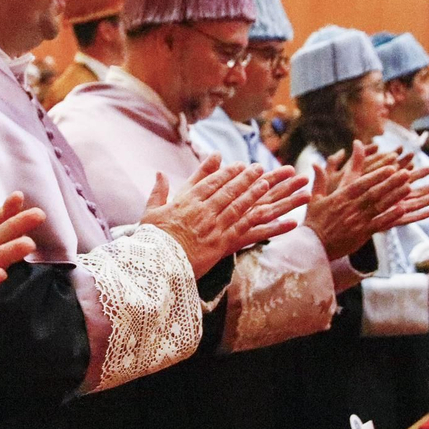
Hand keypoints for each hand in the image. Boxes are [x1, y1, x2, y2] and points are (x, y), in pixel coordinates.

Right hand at [141, 155, 307, 277]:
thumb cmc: (150, 240)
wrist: (154, 264)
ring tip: (267, 182)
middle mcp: (203, 210)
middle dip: (245, 178)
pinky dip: (265, 222)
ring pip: (239, 205)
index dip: (226, 172)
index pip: (210, 182)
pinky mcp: (222, 243)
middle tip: (258, 167)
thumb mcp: (151, 212)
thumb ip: (158, 191)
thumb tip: (159, 172)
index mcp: (187, 201)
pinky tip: (277, 214)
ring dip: (255, 192)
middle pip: (228, 190)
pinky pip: (247, 230)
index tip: (238, 164)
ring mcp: (214, 226)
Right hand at [304, 143, 415, 259]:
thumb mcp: (315, 198)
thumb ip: (319, 180)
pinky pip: (379, 223)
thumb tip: (315, 163)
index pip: (361, 183)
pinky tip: (402, 209)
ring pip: (379, 206)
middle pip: (374, 193)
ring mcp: (357, 221)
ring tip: (409, 187)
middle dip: (391, 182)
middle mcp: (350, 208)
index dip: (377, 175)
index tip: (390, 167)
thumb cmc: (313, 221)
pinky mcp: (361, 234)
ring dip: (395, 196)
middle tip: (406, 173)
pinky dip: (391, 216)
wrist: (312, 247)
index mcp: (340, 197)